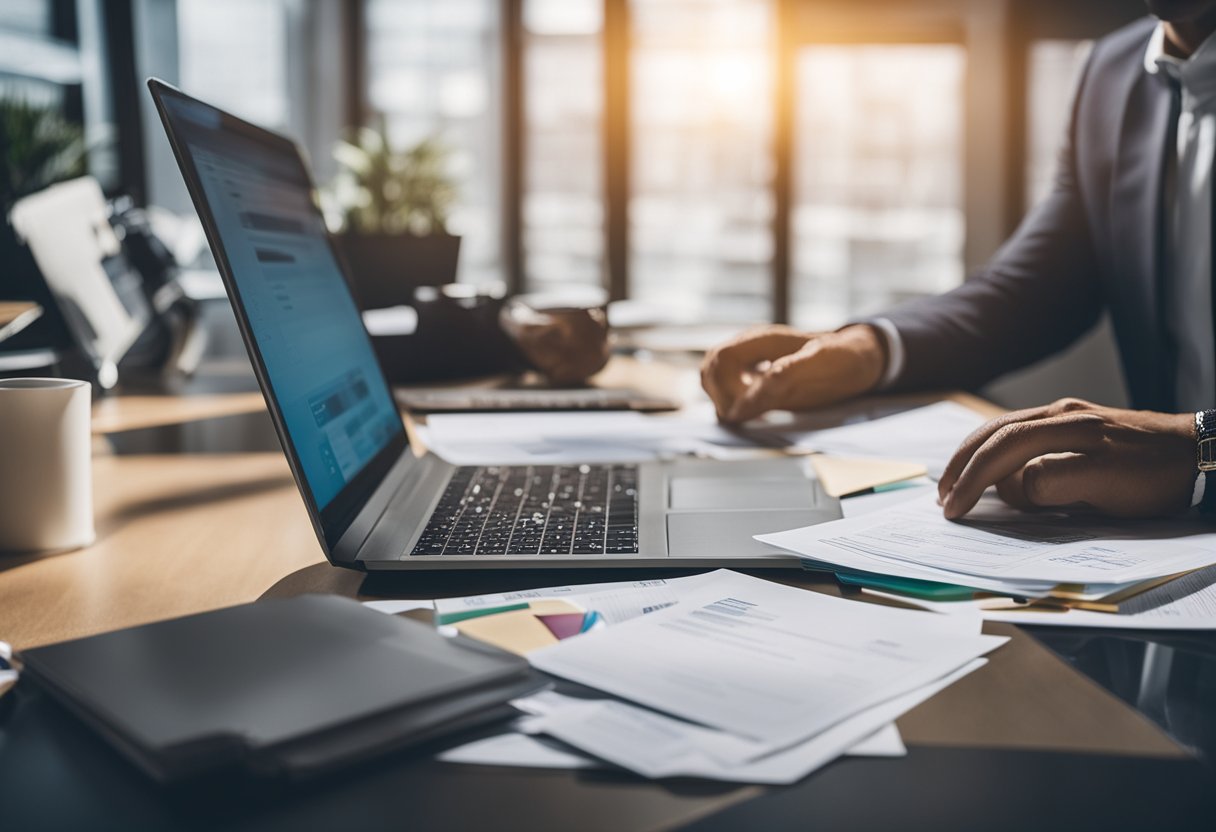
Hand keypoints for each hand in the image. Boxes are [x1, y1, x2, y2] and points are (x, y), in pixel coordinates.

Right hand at [700, 324, 886, 423]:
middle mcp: (752, 348)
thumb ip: (782, 378)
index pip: (721, 358)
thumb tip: (746, 403)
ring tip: (748, 416)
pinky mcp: (757, 376)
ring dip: (723, 400)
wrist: (859, 358)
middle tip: (743, 416)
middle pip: (712, 367)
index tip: (740, 412)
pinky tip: (751, 414)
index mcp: (763, 339)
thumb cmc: (843, 358)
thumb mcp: (820, 365)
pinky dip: (732, 403)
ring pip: (715, 377)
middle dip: (720, 396)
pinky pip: (729, 387)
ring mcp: (752, 361)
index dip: (723, 387)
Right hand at [938, 398, 1195, 518]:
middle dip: (963, 466)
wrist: (1204, 452)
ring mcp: (1068, 415)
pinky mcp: (1077, 422)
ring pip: (1004, 429)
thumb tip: (1014, 487)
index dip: (973, 481)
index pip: (1001, 451)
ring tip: (957, 483)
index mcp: (1064, 426)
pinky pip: (1021, 431)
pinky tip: (994, 468)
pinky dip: (995, 449)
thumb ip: (1054, 482)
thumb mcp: (1107, 486)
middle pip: (994, 434)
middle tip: (942, 499)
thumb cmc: (1157, 475)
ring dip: (974, 456)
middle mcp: (1059, 414)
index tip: (954, 511)